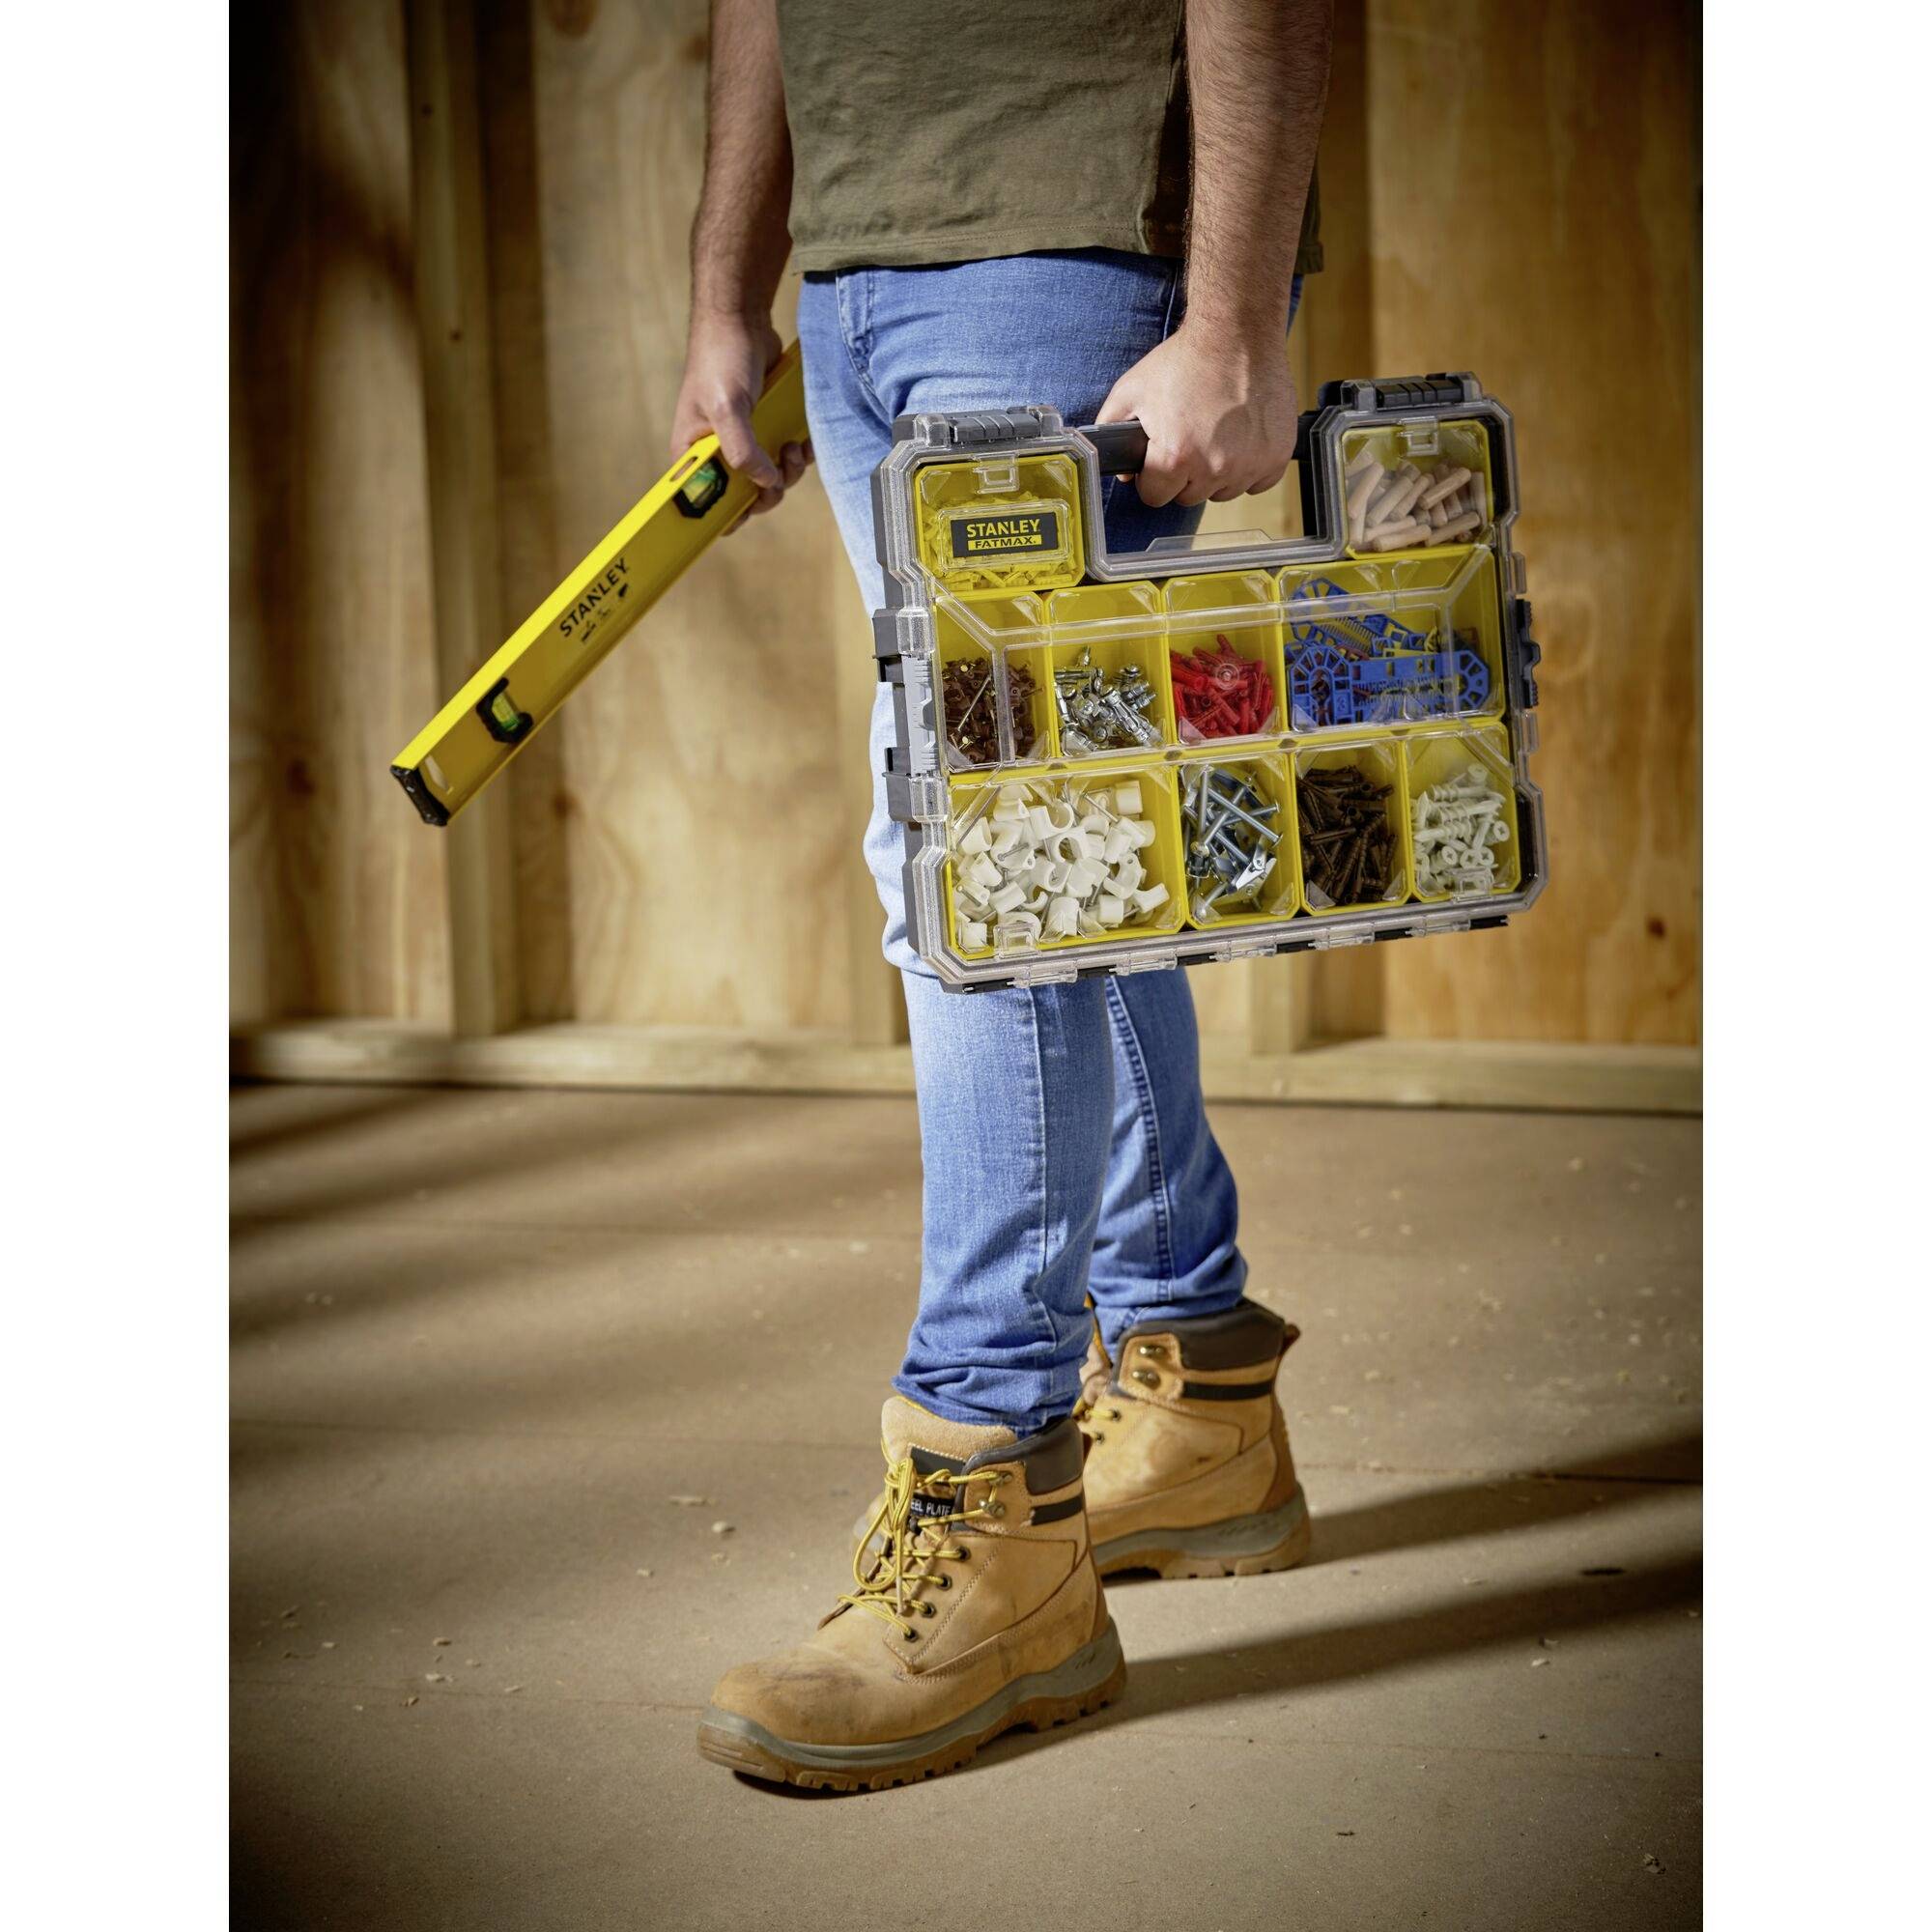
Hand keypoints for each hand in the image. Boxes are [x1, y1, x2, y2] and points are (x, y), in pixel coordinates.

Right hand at [668, 310, 810, 524]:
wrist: (741, 320)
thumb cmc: (721, 360)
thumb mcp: (727, 407)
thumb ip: (742, 450)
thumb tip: (765, 482)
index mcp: (694, 456)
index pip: (708, 503)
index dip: (730, 514)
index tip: (754, 505)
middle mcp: (716, 454)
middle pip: (747, 498)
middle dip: (770, 489)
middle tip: (782, 467)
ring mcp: (743, 443)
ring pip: (770, 480)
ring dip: (789, 471)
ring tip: (793, 446)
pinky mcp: (765, 429)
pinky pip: (784, 457)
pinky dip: (798, 455)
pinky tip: (803, 440)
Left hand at [1095, 319, 1296, 508]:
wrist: (1238, 332)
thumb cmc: (1187, 359)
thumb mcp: (1131, 390)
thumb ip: (1111, 431)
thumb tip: (1122, 468)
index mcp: (1175, 458)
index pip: (1155, 496)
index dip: (1153, 476)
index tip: (1161, 456)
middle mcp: (1214, 468)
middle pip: (1189, 496)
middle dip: (1184, 473)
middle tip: (1190, 435)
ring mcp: (1249, 465)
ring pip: (1223, 491)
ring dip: (1217, 471)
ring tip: (1216, 431)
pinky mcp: (1275, 457)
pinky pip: (1257, 482)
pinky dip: (1249, 466)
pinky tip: (1241, 438)